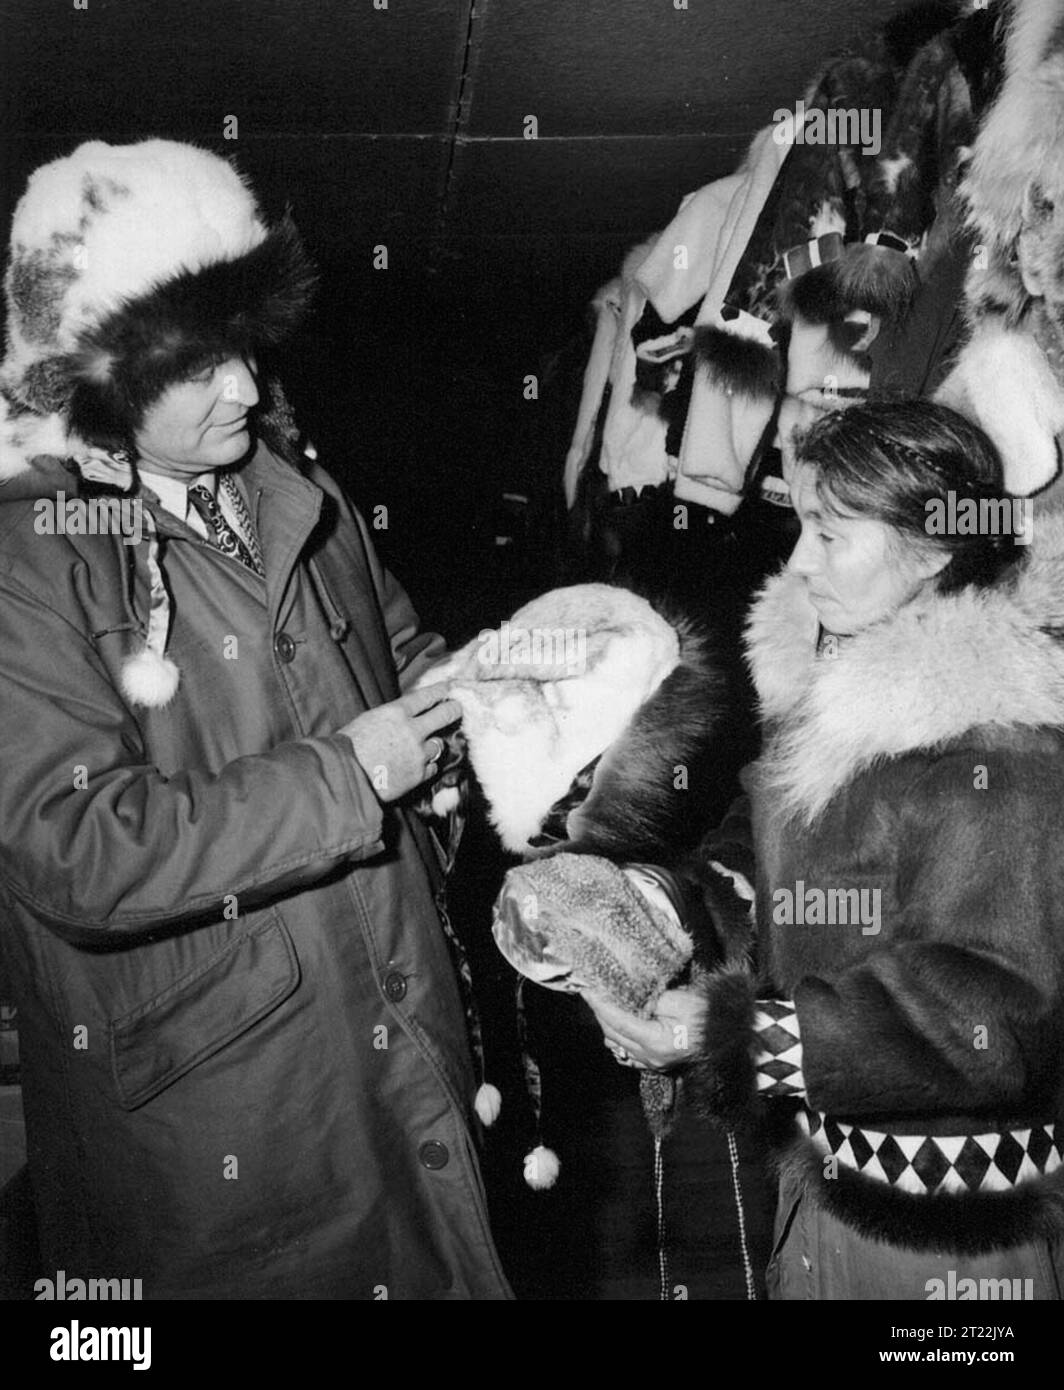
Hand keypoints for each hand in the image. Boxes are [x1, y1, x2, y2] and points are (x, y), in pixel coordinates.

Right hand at [340, 683, 461, 803]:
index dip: (440, 690)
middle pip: (445, 714)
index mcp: (395, 713)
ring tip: (421, 749)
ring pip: (438, 745)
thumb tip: (405, 718)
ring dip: (432, 745)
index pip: (426, 696)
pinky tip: (415, 767)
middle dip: (454, 709)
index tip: (450, 688)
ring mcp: (418, 753)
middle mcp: (412, 730)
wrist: (344, 778)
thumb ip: (391, 718)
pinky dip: (426, 766)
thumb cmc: (348, 748)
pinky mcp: (419, 775)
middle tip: (458, 708)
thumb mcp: (368, 721)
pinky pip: (431, 767)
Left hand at [584, 987, 706, 1071]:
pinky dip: (619, 1037)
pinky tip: (616, 1023)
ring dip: (607, 1024)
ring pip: (617, 1043)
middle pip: (612, 1032)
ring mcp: (653, 1062)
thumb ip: (652, 999)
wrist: (729, 1033)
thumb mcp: (679, 1000)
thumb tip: (630, 996)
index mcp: (654, 1041)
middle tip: (591, 991)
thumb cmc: (708, 1015)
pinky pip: (628, 1053)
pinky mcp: (657, 1062)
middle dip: (599, 1011)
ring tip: (602, 1003)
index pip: (616, 1020)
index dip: (599, 1003)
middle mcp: (650, 1056)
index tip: (586, 987)